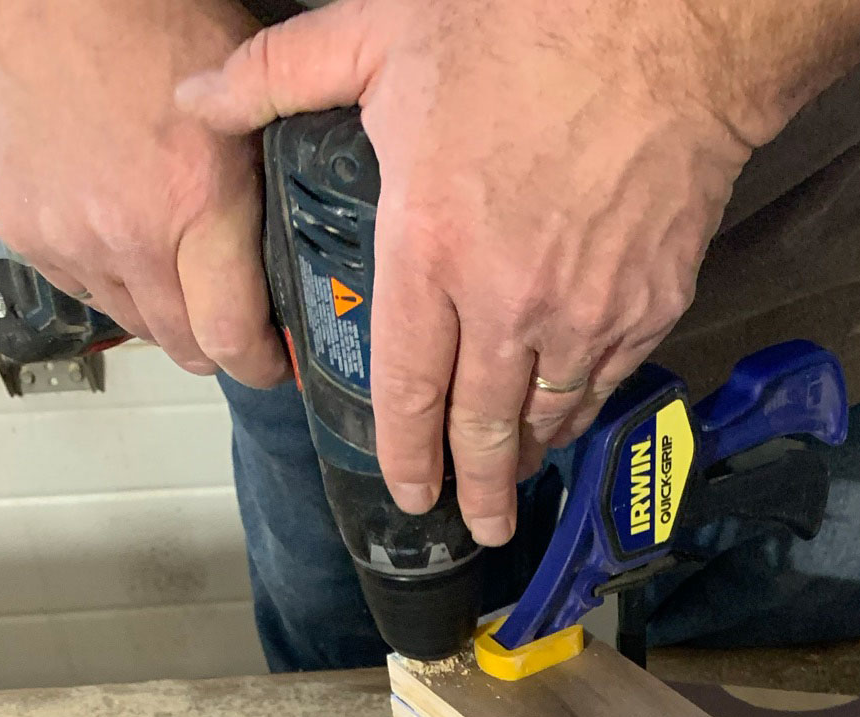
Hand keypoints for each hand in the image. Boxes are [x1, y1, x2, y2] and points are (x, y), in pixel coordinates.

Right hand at [0, 0, 285, 384]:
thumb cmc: (139, 15)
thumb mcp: (240, 92)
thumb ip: (269, 168)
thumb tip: (306, 234)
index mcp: (197, 203)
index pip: (230, 339)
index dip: (258, 363)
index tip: (269, 361)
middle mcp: (130, 235)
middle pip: (179, 344)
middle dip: (210, 343)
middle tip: (224, 322)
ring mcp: (69, 237)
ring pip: (128, 318)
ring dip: (154, 304)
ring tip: (165, 257)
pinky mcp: (22, 229)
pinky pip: (75, 284)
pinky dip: (99, 270)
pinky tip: (109, 224)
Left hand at [179, 0, 759, 544]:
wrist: (666, 28)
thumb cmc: (526, 24)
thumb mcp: (380, 35)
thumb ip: (278, 75)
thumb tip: (193, 102)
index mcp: (432, 249)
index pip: (410, 388)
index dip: (406, 454)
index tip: (409, 491)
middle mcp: (508, 304)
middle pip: (483, 430)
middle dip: (474, 490)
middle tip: (474, 524)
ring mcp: (585, 314)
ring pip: (548, 417)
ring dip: (527, 456)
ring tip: (514, 479)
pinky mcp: (647, 306)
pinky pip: (604, 381)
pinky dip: (580, 408)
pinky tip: (567, 415)